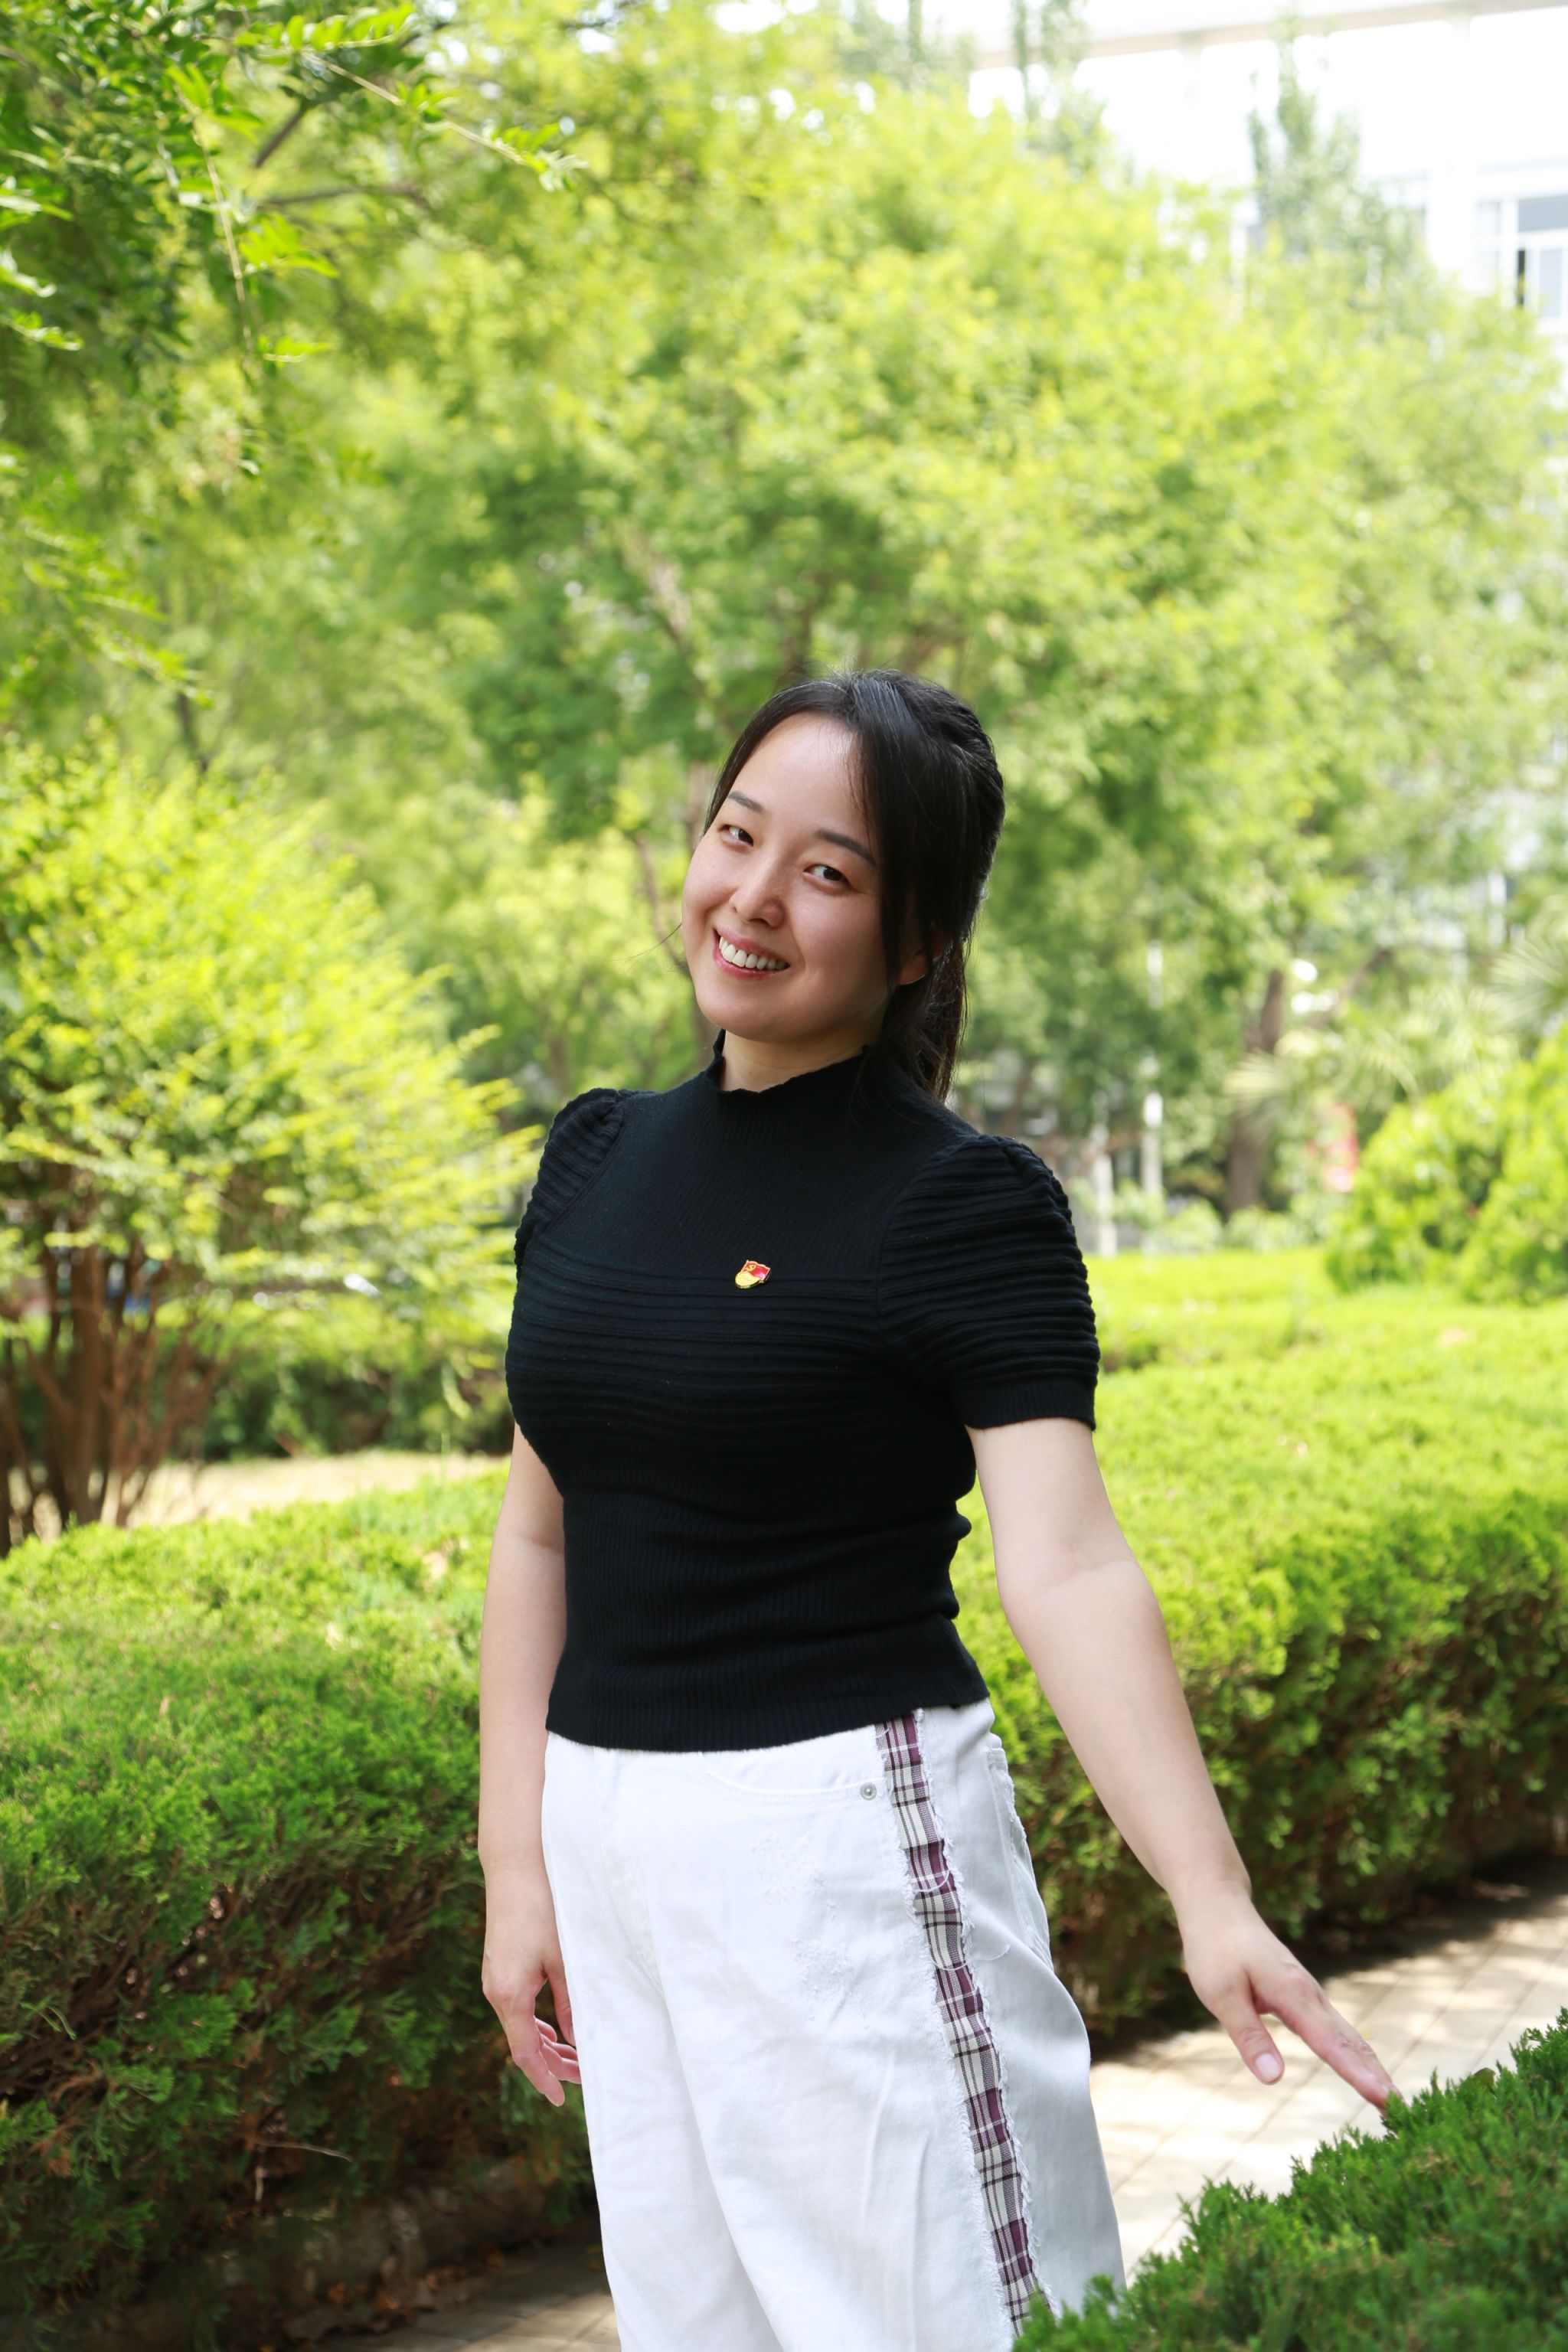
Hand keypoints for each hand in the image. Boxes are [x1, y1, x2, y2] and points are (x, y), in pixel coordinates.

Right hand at [481, 1873, 580, 2107]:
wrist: (515, 1866)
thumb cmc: (543, 1908)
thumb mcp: (563, 1959)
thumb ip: (571, 2002)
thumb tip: (578, 2039)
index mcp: (509, 1995)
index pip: (525, 2053)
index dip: (544, 2079)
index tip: (561, 2100)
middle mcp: (495, 1991)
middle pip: (523, 2043)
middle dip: (553, 2064)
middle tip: (584, 2076)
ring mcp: (494, 1979)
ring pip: (519, 2026)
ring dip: (546, 2044)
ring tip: (575, 2057)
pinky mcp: (499, 1966)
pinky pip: (516, 2007)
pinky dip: (536, 2023)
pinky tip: (555, 2027)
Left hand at [1179, 1890, 1393, 2110]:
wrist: (1219, 1908)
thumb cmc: (1215, 1950)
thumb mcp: (1221, 1994)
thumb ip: (1248, 2036)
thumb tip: (1273, 2079)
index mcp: (1293, 1993)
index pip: (1330, 2043)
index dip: (1357, 2074)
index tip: (1385, 2100)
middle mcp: (1311, 1995)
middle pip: (1351, 2041)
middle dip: (1377, 2076)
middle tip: (1401, 2112)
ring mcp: (1311, 1995)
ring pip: (1348, 2035)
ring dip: (1371, 2066)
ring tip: (1391, 2101)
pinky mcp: (1304, 1997)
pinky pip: (1336, 2030)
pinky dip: (1355, 2053)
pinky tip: (1361, 2069)